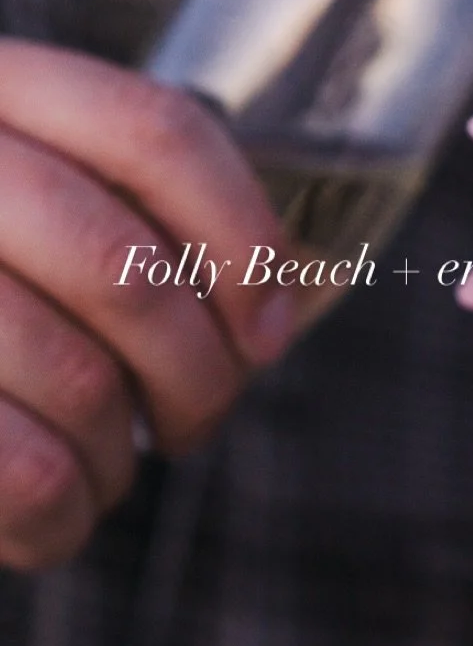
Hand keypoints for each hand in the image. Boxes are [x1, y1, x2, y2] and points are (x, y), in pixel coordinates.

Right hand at [0, 40, 298, 569]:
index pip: (157, 132)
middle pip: (129, 271)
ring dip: (121, 453)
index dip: (245, 239)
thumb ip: (136, 226)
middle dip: (199, 375)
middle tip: (193, 421)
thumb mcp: (39, 223)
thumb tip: (274, 315)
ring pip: (82, 382)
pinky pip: (26, 474)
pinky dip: (68, 513)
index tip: (270, 330)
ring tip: (105, 465)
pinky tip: (58, 508)